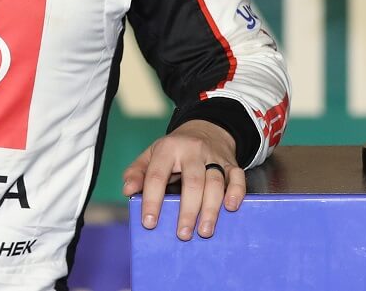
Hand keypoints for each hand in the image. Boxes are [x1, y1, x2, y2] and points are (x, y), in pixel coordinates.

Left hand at [122, 119, 245, 240]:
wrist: (204, 129)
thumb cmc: (174, 150)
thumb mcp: (151, 155)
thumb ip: (137, 172)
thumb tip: (128, 190)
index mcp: (168, 148)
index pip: (157, 175)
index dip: (152, 200)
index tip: (149, 223)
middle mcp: (193, 150)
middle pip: (192, 181)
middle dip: (188, 210)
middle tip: (182, 235)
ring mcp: (214, 156)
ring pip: (216, 182)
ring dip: (211, 209)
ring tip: (205, 231)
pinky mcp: (231, 163)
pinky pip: (237, 176)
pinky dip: (237, 192)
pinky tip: (231, 207)